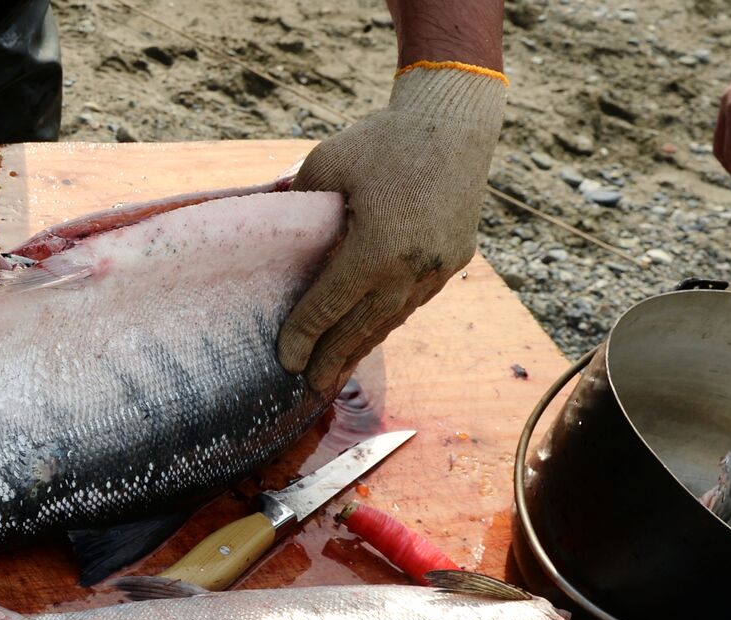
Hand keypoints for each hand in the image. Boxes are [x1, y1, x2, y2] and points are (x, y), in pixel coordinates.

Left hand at [278, 65, 505, 400]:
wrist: (456, 121)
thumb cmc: (383, 139)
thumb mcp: (325, 165)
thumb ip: (298, 204)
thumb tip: (275, 234)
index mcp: (377, 249)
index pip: (329, 306)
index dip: (303, 335)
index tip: (285, 359)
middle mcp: (411, 269)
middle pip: (362, 327)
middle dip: (333, 359)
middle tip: (309, 386)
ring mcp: (438, 269)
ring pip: (392, 319)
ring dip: (362, 346)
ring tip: (337, 371)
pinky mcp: (454, 260)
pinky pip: (413, 300)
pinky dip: (387, 319)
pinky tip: (369, 332)